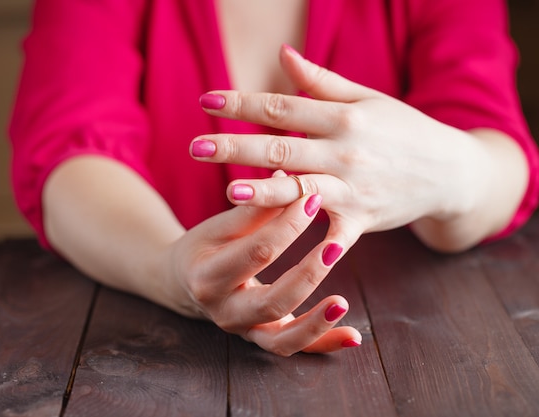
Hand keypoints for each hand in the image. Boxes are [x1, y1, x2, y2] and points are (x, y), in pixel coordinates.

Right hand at [161, 181, 360, 355]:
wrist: (184, 281)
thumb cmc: (206, 245)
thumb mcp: (221, 226)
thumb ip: (255, 209)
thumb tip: (290, 179)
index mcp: (207, 276)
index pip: (256, 252)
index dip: (288, 226)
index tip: (314, 199)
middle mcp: (224, 312)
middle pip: (270, 301)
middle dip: (306, 274)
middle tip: (334, 247)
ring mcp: (243, 331)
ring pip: (281, 340)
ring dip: (316, 323)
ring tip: (342, 302)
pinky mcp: (261, 339)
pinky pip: (295, 348)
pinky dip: (324, 343)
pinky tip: (354, 336)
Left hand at [190, 45, 484, 251]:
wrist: (449, 171)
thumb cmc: (403, 131)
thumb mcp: (368, 99)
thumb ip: (321, 82)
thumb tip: (282, 55)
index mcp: (344, 117)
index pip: (283, 106)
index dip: (243, 103)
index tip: (206, 100)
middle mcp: (346, 152)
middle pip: (282, 147)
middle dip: (237, 147)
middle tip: (196, 147)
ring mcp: (354, 189)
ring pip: (302, 191)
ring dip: (265, 193)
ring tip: (229, 192)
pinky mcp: (362, 221)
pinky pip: (332, 234)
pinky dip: (311, 243)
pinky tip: (282, 248)